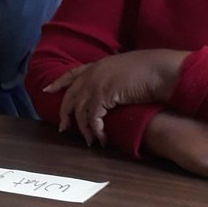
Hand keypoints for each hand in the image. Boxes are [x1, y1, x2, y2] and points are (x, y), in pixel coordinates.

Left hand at [46, 50, 188, 146]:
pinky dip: (96, 131)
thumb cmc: (150, 70)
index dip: (58, 83)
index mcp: (97, 65)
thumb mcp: (125, 69)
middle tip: (63, 129)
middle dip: (65, 114)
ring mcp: (95, 85)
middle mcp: (92, 74)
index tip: (47, 90)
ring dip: (84, 129)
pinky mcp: (102, 97)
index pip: (71, 74)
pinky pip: (92, 118)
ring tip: (90, 141)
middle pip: (69, 96)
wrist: (160, 70)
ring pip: (79, 111)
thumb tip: (111, 88)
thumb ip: (112, 76)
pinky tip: (102, 139)